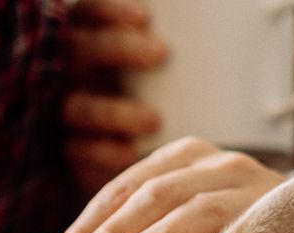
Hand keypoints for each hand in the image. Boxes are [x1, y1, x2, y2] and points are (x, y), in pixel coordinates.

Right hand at [62, 0, 167, 192]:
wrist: (146, 157)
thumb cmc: (164, 97)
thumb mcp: (166, 71)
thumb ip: (171, 50)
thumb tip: (223, 34)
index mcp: (93, 41)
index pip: (90, 14)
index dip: (110, 12)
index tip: (145, 17)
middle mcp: (75, 72)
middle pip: (83, 52)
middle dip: (120, 49)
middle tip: (161, 53)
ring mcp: (70, 110)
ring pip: (78, 107)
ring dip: (114, 112)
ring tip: (154, 120)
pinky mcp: (72, 150)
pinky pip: (79, 150)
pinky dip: (104, 152)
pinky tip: (129, 154)